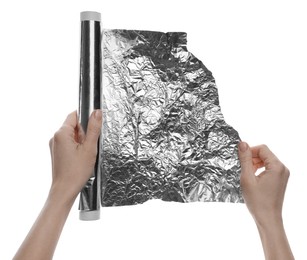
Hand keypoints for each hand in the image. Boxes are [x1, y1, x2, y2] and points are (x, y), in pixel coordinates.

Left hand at [49, 110, 101, 201]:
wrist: (65, 190)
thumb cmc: (76, 172)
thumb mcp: (89, 148)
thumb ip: (93, 128)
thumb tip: (97, 112)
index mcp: (61, 133)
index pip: (74, 115)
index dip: (85, 118)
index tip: (94, 126)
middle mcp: (55, 138)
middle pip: (74, 126)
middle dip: (84, 133)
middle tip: (89, 146)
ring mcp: (55, 146)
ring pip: (72, 136)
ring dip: (82, 141)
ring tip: (85, 154)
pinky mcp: (57, 153)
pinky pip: (69, 144)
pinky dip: (77, 148)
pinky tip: (81, 158)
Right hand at [238, 142, 293, 259]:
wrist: (268, 219)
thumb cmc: (257, 201)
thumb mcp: (247, 178)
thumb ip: (245, 159)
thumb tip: (242, 143)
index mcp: (277, 167)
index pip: (262, 148)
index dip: (250, 151)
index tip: (241, 160)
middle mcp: (283, 168)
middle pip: (265, 154)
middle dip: (252, 158)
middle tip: (243, 169)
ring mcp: (283, 174)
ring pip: (266, 160)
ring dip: (255, 164)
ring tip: (247, 175)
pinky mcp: (280, 179)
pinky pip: (269, 168)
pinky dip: (259, 170)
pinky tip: (253, 179)